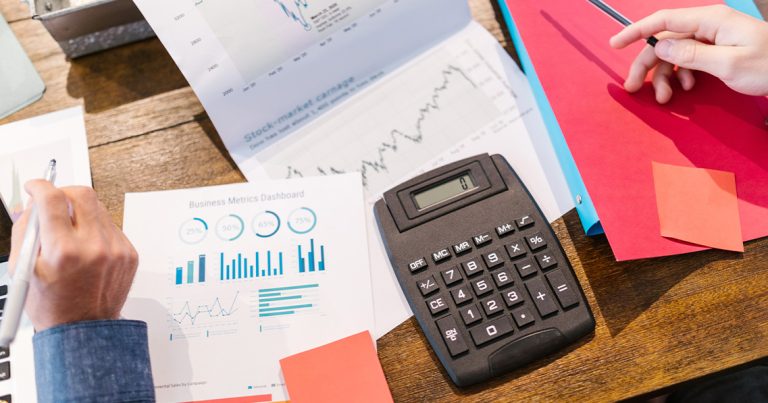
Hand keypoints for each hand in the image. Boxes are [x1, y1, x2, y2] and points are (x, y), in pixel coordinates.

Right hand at [9, 181, 137, 330]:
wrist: (85, 330)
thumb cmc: (53, 306)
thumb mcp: (25, 269)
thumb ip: (26, 231)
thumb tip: (31, 205)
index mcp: (64, 252)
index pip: (53, 199)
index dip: (40, 187)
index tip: (35, 186)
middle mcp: (94, 247)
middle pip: (82, 194)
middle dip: (63, 192)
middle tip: (53, 201)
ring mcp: (116, 249)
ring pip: (98, 208)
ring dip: (80, 212)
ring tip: (69, 232)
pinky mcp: (130, 253)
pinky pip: (111, 226)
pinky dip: (96, 229)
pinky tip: (87, 248)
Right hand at [609, 5, 767, 102]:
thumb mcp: (729, 63)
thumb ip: (691, 54)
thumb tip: (659, 47)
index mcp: (710, 21)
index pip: (663, 21)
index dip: (635, 32)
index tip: (614, 44)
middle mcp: (708, 26)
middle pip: (664, 41)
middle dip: (646, 65)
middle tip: (632, 88)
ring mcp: (712, 39)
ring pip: (674, 54)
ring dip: (664, 76)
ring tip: (665, 98)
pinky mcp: (717, 51)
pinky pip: (688, 61)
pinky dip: (681, 76)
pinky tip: (686, 88)